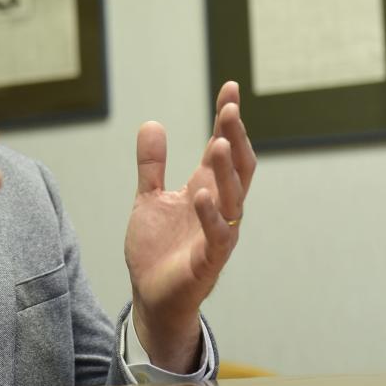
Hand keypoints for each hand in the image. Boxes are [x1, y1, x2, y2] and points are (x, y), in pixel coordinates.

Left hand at [124, 81, 255, 371]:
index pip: (222, 148)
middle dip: (236, 137)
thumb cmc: (157, 250)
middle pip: (237, 167)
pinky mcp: (208, 261)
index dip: (226, 119)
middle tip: (231, 109)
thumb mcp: (148, 198)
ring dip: (228, 171)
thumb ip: (151, 164)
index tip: (229, 88)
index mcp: (205, 190)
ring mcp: (217, 234)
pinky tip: (199, 194)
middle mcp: (217, 208)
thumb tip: (152, 123)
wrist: (151, 297)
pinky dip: (210, 215)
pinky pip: (217, 236)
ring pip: (233, 198)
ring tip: (220, 142)